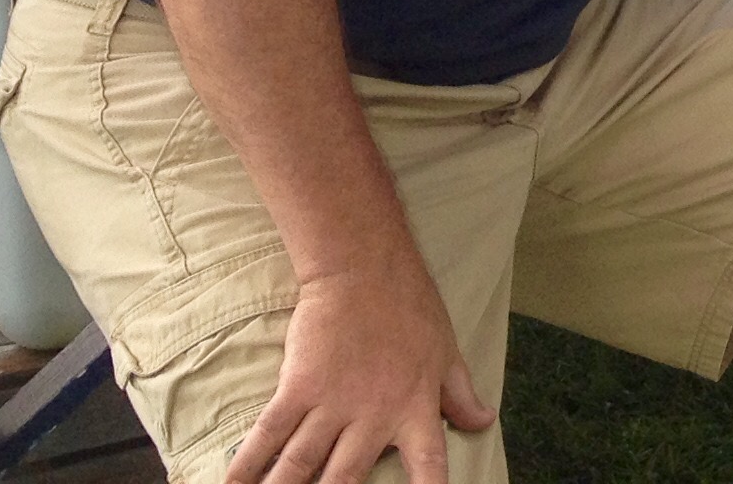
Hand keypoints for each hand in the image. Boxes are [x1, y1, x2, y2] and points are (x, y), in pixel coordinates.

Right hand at [226, 258, 489, 483]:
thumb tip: (485, 422)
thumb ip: (461, 396)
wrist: (364, 270)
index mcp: (416, 410)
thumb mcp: (447, 353)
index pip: (429, 466)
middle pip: (345, 480)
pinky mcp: (297, 388)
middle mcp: (373, 416)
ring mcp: (332, 404)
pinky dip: (247, 465)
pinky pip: (268, 435)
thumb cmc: (411, 309)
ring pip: (301, 466)